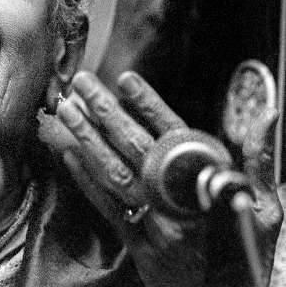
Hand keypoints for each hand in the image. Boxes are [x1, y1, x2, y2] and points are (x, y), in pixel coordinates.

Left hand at [40, 70, 281, 286]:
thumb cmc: (247, 252)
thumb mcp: (265, 208)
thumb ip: (260, 161)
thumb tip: (268, 115)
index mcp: (207, 186)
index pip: (175, 135)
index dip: (149, 105)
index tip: (126, 79)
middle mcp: (176, 202)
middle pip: (136, 148)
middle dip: (106, 112)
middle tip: (83, 82)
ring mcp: (152, 224)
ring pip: (115, 174)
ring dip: (88, 139)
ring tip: (67, 110)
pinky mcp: (136, 244)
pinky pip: (107, 208)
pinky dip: (87, 180)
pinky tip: (68, 154)